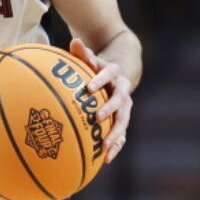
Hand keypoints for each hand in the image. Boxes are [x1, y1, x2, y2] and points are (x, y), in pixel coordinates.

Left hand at [70, 37, 132, 162]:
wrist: (119, 74)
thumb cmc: (97, 67)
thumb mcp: (90, 58)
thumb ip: (82, 53)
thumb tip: (74, 41)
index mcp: (114, 74)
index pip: (108, 74)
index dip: (100, 79)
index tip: (88, 87)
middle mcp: (123, 90)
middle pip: (120, 101)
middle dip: (109, 109)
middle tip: (97, 118)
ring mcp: (125, 107)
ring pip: (123, 120)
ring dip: (115, 133)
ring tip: (104, 145)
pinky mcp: (122, 119)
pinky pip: (121, 134)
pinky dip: (115, 145)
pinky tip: (106, 158)